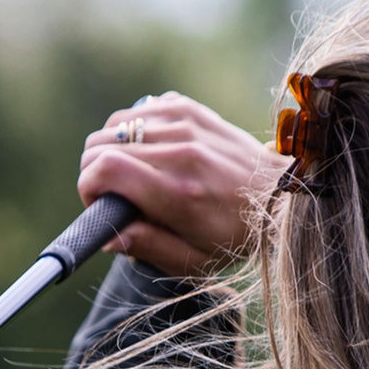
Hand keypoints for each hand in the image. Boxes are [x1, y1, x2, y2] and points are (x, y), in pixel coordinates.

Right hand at [78, 93, 289, 277]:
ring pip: (115, 124)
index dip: (87, 188)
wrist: (281, 195)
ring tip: (130, 174)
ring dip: (111, 149)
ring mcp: (185, 122)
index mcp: (178, 191)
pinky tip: (150, 152)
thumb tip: (109, 236)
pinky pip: (139, 110)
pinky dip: (133, 130)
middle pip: (100, 144)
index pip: (104, 169)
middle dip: (94, 172)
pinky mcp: (189, 108)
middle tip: (113, 195)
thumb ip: (148, 247)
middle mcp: (180, 150)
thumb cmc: (236, 235)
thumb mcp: (195, 260)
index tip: (99, 205)